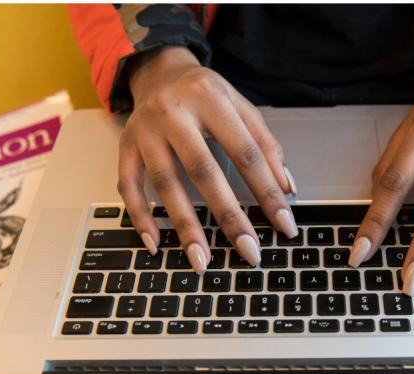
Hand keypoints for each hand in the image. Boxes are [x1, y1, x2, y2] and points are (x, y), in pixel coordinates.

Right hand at [120, 46, 298, 271]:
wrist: (159, 71)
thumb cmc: (206, 94)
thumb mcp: (241, 107)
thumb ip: (266, 145)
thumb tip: (287, 189)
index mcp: (211, 99)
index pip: (246, 153)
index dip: (267, 191)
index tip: (284, 224)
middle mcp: (174, 113)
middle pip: (203, 171)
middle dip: (228, 216)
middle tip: (248, 251)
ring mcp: (145, 131)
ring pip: (165, 183)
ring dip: (184, 226)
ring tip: (202, 260)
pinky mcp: (126, 146)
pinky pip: (128, 185)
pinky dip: (140, 216)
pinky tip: (156, 243)